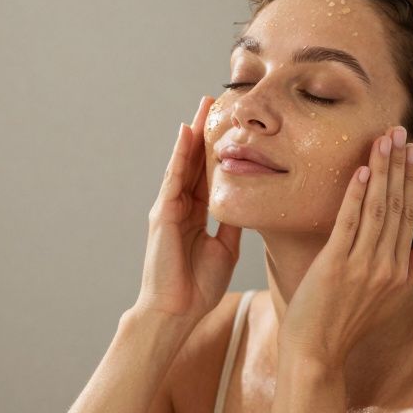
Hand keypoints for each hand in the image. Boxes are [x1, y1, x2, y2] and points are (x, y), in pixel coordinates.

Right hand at [133, 96, 242, 325]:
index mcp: (196, 215)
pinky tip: (187, 133)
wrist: (175, 312)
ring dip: (193, 134)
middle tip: (216, 101)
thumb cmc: (197, 288)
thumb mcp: (225, 249)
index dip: (219, 150)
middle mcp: (181, 207)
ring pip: (184, 164)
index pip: (208, 175)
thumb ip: (232, 224)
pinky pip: (173, 178)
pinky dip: (180, 155)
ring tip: (203, 107)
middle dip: (205, 132)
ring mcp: (169, 209)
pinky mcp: (163, 214)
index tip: (231, 127)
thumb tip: (248, 203)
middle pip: (195, 162)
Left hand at [277, 126, 412, 365]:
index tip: (411, 153)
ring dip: (383, 171)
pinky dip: (358, 195)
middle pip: (398, 206)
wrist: (316, 354)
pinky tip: (363, 170)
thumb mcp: (386, 302)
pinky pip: (350, 222)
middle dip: (400, 167)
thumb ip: (409, 272)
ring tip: (385, 140)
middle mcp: (387, 266)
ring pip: (379, 209)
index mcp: (399, 272)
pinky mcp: (337, 266)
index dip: (410, 182)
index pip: (409, 217)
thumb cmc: (344, 327)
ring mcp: (363, 266)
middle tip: (401, 132)